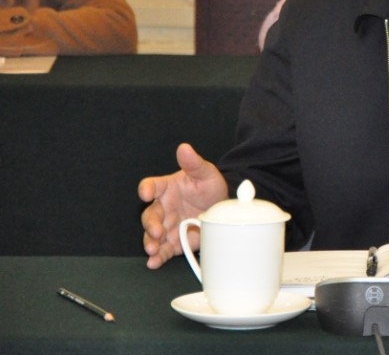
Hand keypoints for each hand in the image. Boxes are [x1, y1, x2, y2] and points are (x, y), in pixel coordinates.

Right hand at [138, 143, 227, 268]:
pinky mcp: (173, 242)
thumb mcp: (206, 173)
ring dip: (151, 242)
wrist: (222, 206)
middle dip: (150, 224)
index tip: (146, 193)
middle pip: (149, 215)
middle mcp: (163, 208)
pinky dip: (158, 257)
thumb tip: (184, 148)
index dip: (147, 189)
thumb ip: (194, 163)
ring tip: (153, 249)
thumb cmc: (209, 186)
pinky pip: (163, 250)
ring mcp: (167, 226)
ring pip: (152, 235)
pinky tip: (154, 262)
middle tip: (157, 231)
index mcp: (167, 188)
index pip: (152, 186)